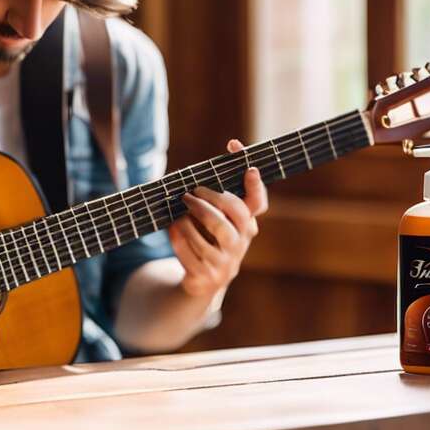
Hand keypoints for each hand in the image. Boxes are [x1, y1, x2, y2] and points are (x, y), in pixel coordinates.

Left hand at [168, 138, 268, 299]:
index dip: (256, 185)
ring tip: (178, 214)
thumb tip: (230, 147)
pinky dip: (179, 239)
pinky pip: (191, 254)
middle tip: (189, 194)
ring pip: (210, 236)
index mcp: (246, 224)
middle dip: (210, 200)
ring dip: (189, 221)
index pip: (258, 202)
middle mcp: (241, 243)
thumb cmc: (208, 238)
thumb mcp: (216, 217)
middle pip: (234, 216)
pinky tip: (172, 229)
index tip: (250, 168)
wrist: (203, 282)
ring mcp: (227, 262)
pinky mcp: (208, 277)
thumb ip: (218, 191)